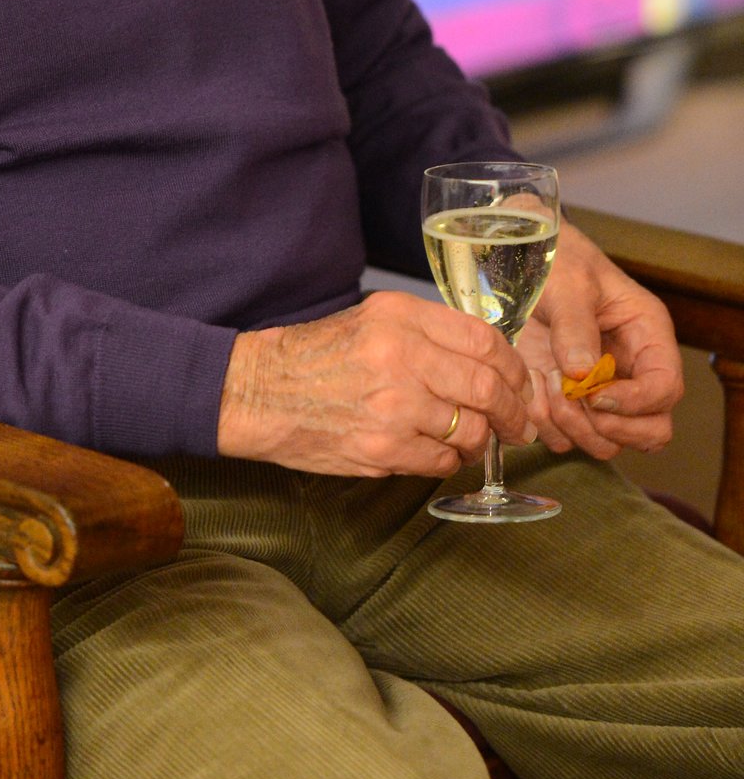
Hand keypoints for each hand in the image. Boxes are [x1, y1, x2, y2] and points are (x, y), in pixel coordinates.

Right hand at [217, 289, 536, 477]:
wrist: (259, 392)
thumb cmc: (317, 357)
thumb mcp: (373, 320)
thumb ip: (429, 334)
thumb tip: (489, 363)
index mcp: (401, 317)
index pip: (485, 341)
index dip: (514, 369)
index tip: (520, 385)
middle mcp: (400, 355)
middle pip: (487, 387)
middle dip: (512, 412)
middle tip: (517, 425)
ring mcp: (392, 405)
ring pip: (469, 431)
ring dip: (479, 442)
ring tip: (472, 442)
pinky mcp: (381, 449)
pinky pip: (440, 461)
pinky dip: (448, 461)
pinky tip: (435, 453)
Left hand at [516, 219, 683, 459]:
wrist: (514, 258)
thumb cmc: (553, 260)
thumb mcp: (568, 283)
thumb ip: (575, 326)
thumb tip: (582, 374)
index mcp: (646, 335)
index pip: (666, 389)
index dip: (637, 403)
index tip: (596, 396)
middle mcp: (629, 370)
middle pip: (651, 430)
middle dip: (613, 428)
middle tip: (575, 401)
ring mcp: (597, 390)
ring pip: (607, 443)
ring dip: (575, 428)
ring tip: (547, 386)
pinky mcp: (563, 400)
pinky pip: (564, 438)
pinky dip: (546, 426)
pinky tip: (530, 388)